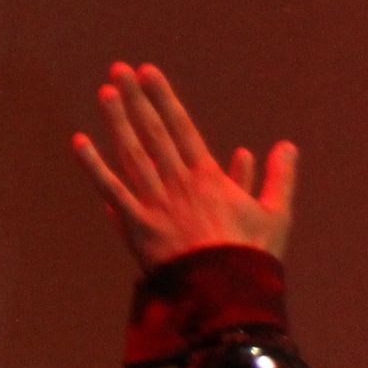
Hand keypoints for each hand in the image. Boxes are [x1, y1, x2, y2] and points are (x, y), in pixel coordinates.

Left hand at [73, 61, 297, 270]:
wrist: (225, 298)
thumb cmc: (251, 260)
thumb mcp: (276, 216)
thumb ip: (280, 178)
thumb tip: (288, 146)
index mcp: (208, 177)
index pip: (180, 126)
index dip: (162, 97)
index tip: (148, 71)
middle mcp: (178, 183)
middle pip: (152, 132)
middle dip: (135, 99)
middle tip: (119, 69)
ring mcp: (155, 204)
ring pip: (132, 153)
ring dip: (116, 121)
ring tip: (105, 92)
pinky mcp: (138, 228)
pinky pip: (112, 191)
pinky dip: (94, 166)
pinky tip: (80, 142)